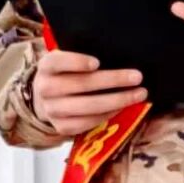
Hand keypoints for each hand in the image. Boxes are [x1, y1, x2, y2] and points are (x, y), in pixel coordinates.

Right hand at [32, 50, 147, 136]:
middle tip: (137, 77)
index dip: (77, 62)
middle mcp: (45, 88)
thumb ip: (83, 55)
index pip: (58, 62)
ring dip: (117, 101)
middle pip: (81, 84)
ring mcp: (52, 110)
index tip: (97, 63)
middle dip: (112, 80)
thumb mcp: (67, 59)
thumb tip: (117, 55)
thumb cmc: (66, 73)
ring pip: (88, 106)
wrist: (45, 99)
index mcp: (47, 66)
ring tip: (139, 94)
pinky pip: (88, 122)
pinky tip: (123, 107)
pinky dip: (109, 114)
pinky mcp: (61, 127)